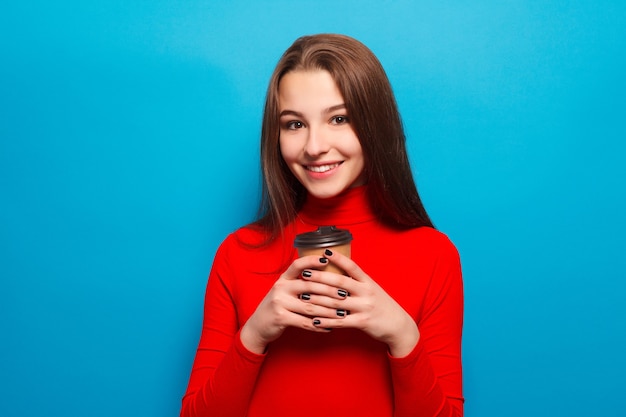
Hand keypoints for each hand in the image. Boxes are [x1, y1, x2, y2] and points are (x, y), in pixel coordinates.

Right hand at [240, 255, 348, 353]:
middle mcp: (280, 288)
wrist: (258, 325)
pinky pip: (304, 322)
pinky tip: (330, 327)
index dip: (311, 260)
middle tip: (344, 294)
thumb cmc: (278, 305)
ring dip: (328, 311)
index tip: (327, 259)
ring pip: (310, 306)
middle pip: (309, 286)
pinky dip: (319, 325)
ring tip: (342, 313)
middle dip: (329, 290)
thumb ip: (300, 283)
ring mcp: (279, 302)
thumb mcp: (284, 290)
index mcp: (283, 279)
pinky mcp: (280, 318)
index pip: (297, 264)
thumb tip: (326, 275)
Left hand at [301, 249, 419, 356]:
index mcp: (368, 282)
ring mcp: (364, 307)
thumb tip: (337, 269)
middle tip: (304, 273)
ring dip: (318, 299)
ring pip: (336, 302)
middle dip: (320, 277)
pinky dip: (326, 321)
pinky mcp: (362, 322)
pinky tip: (314, 320)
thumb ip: (356, 281)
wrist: (398, 325)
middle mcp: (366, 292)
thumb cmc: (381, 305)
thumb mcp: (372, 289)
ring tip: (303, 296)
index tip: (324, 251)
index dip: (338, 258)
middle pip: (340, 282)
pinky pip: (340, 322)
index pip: (352, 266)